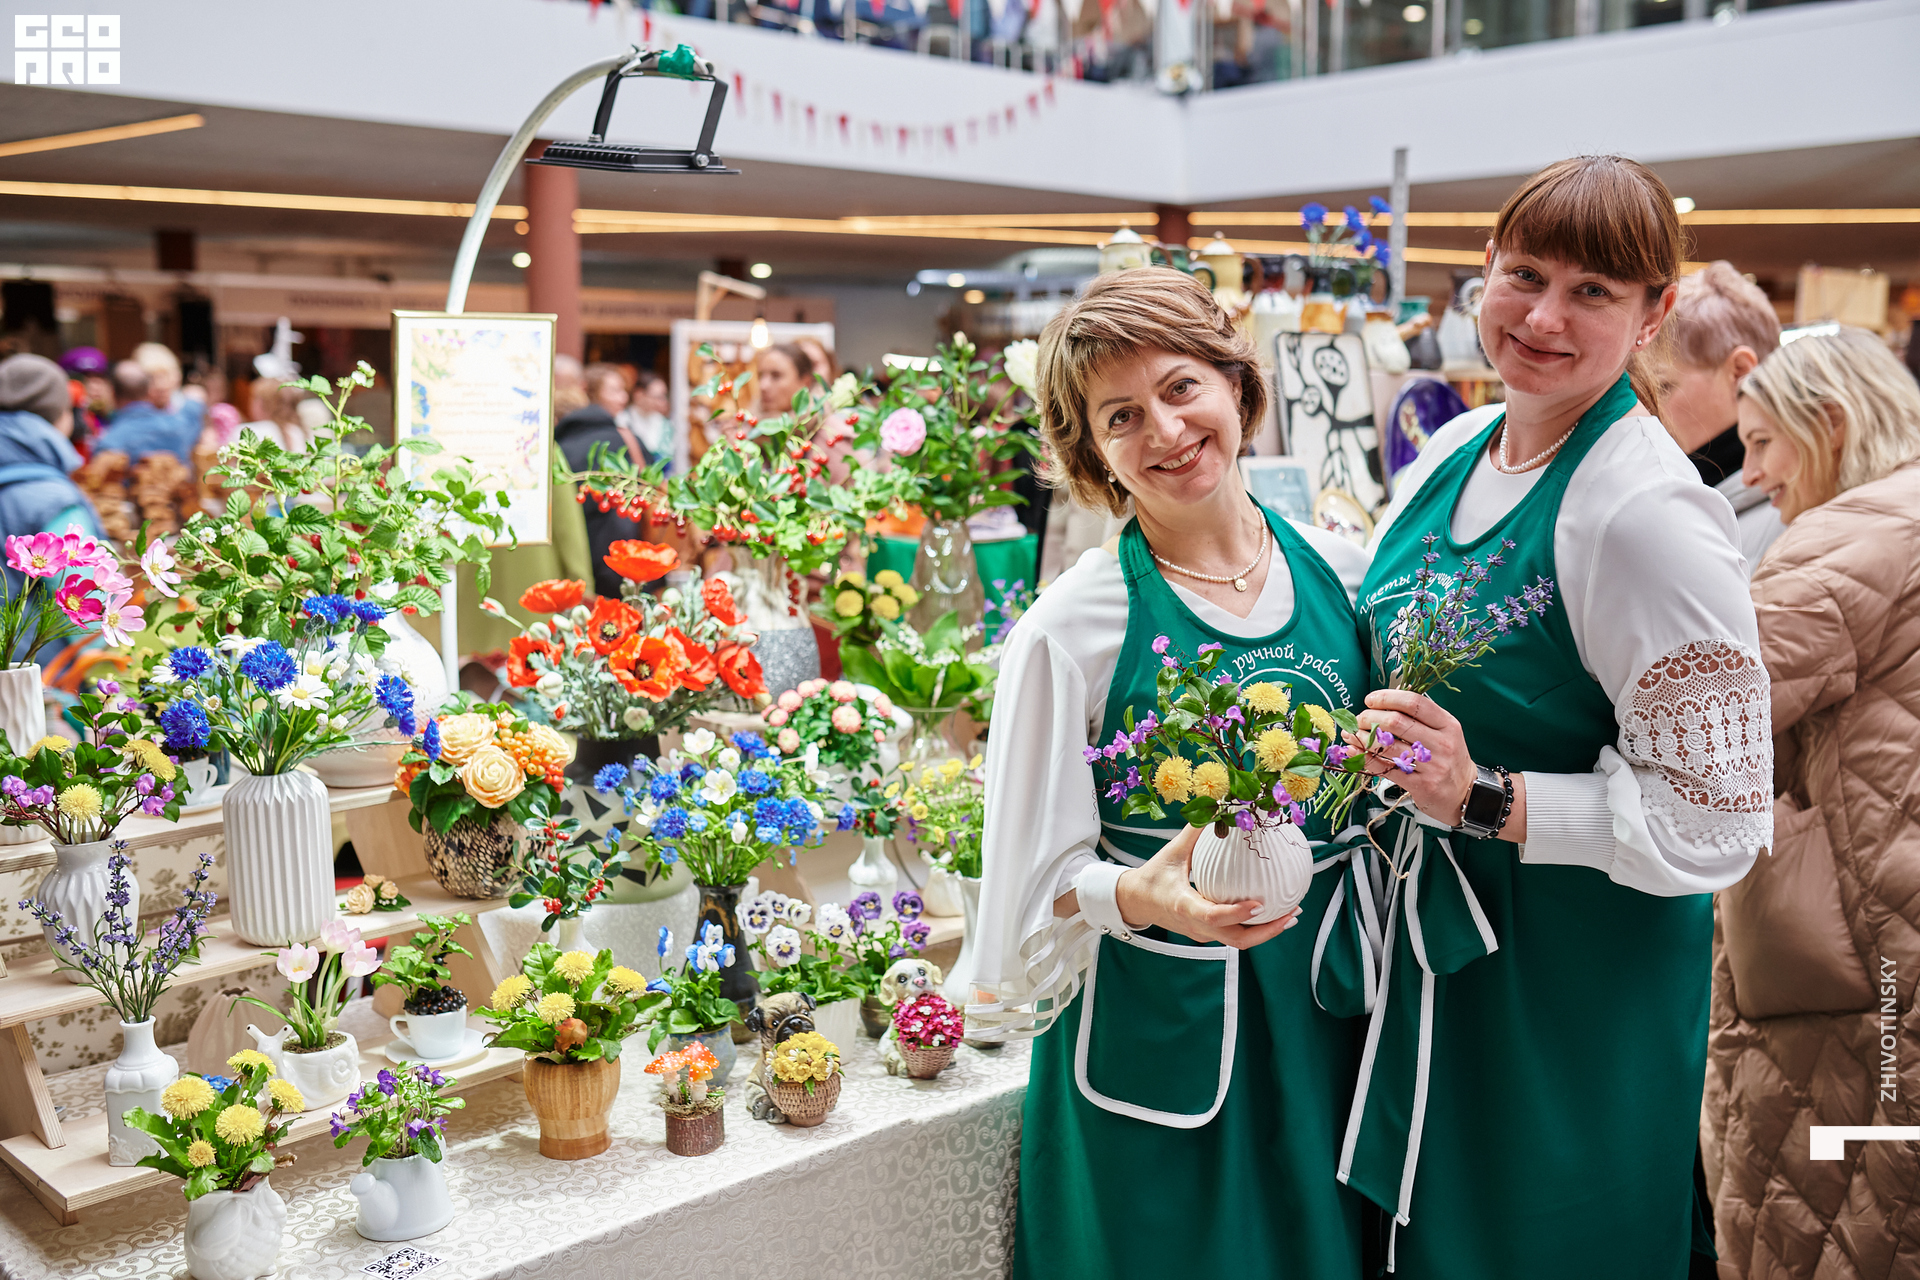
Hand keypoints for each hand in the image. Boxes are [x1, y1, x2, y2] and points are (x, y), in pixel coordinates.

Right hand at [1114, 825, 1300, 949]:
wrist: (1134, 902)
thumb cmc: (1152, 875)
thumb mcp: (1171, 852)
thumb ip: (1194, 831)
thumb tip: (1218, 807)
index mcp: (1184, 906)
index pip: (1213, 916)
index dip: (1238, 913)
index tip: (1261, 904)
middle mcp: (1195, 926)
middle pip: (1236, 939)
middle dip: (1267, 931)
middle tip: (1292, 912)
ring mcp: (1202, 934)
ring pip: (1239, 941)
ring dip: (1267, 931)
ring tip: (1291, 912)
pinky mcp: (1206, 935)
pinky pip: (1234, 934)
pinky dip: (1255, 926)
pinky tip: (1271, 910)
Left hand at [1355, 689, 1476, 827]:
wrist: (1467, 794)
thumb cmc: (1449, 759)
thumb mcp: (1444, 732)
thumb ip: (1420, 717)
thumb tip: (1386, 702)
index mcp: (1447, 724)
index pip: (1414, 703)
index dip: (1387, 698)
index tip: (1370, 700)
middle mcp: (1441, 743)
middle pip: (1397, 722)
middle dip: (1370, 718)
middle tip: (1359, 720)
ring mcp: (1432, 765)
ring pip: (1388, 746)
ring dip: (1363, 738)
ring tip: (1352, 734)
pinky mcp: (1421, 784)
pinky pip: (1386, 768)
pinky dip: (1365, 758)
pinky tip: (1354, 751)